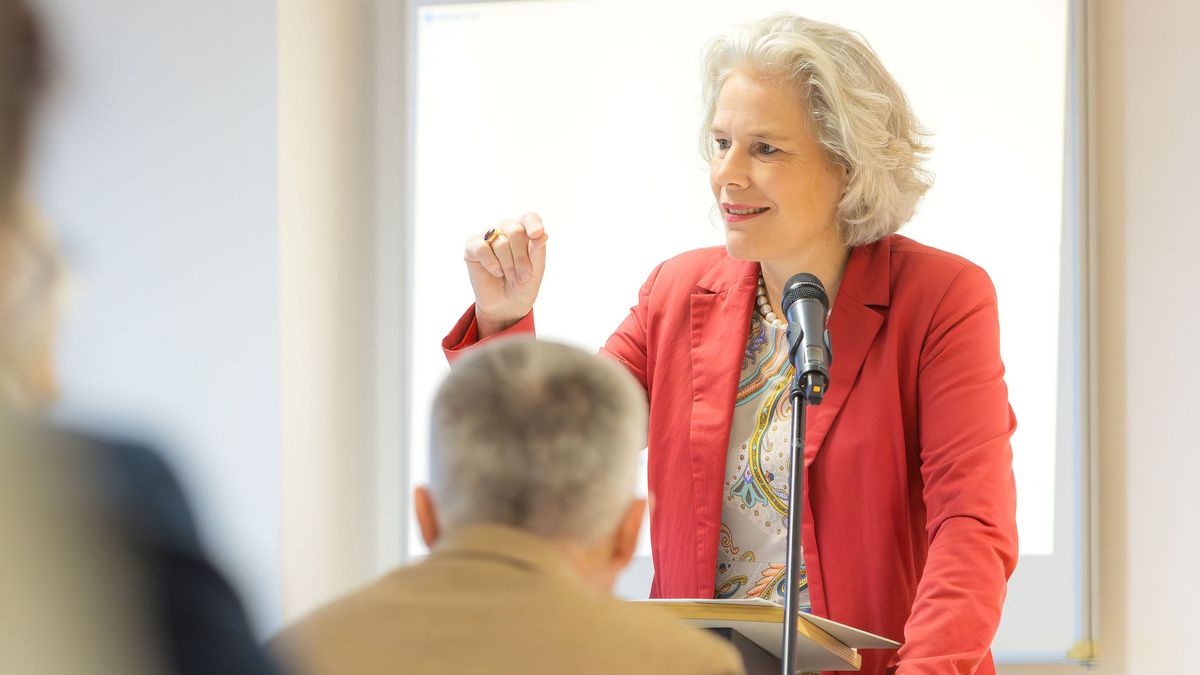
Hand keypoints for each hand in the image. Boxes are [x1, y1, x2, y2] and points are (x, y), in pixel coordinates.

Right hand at [463, 212, 547, 337]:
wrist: (507, 304)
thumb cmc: (523, 284)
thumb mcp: (536, 270)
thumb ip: (538, 252)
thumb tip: (542, 235)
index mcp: (525, 231)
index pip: (529, 218)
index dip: (533, 224)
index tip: (537, 235)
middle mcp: (506, 229)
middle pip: (515, 231)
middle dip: (522, 258)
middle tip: (524, 277)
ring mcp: (488, 236)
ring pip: (500, 243)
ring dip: (509, 266)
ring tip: (513, 279)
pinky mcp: (472, 246)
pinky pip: (482, 248)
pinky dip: (491, 263)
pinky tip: (496, 272)